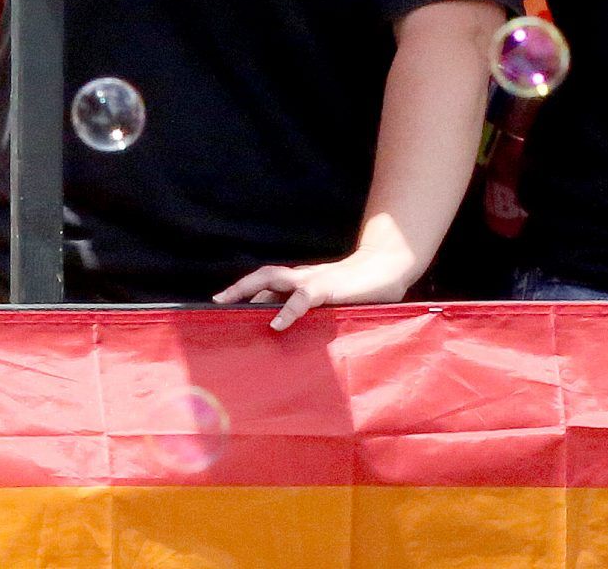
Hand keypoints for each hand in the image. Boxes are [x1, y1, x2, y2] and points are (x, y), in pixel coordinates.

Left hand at [213, 242, 418, 331]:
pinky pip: (302, 297)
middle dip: (240, 287)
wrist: (390, 267)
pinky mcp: (328, 287)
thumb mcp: (336, 304)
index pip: (271, 284)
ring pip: (274, 278)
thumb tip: (301, 340)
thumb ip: (319, 315)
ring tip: (230, 303)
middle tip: (217, 302)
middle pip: (265, 276)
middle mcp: (304, 277)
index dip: (248, 293)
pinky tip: (277, 323)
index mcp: (305, 282)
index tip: (225, 306)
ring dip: (250, 289)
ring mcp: (314, 279)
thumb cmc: (365, 289)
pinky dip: (287, 310)